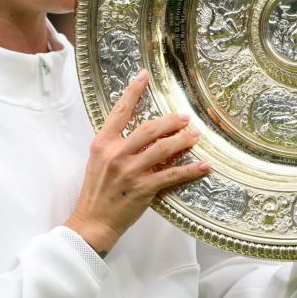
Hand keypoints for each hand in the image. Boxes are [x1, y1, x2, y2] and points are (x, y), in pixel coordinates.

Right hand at [65, 70, 210, 253]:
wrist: (93, 221)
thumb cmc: (97, 192)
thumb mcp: (99, 161)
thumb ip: (116, 144)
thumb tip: (143, 133)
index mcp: (103, 143)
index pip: (120, 111)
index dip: (133, 91)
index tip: (144, 76)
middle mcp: (116, 154)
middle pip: (149, 128)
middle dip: (171, 121)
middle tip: (185, 118)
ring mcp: (130, 171)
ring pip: (163, 149)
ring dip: (183, 140)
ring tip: (195, 135)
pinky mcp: (143, 189)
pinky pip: (172, 175)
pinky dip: (190, 169)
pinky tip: (203, 165)